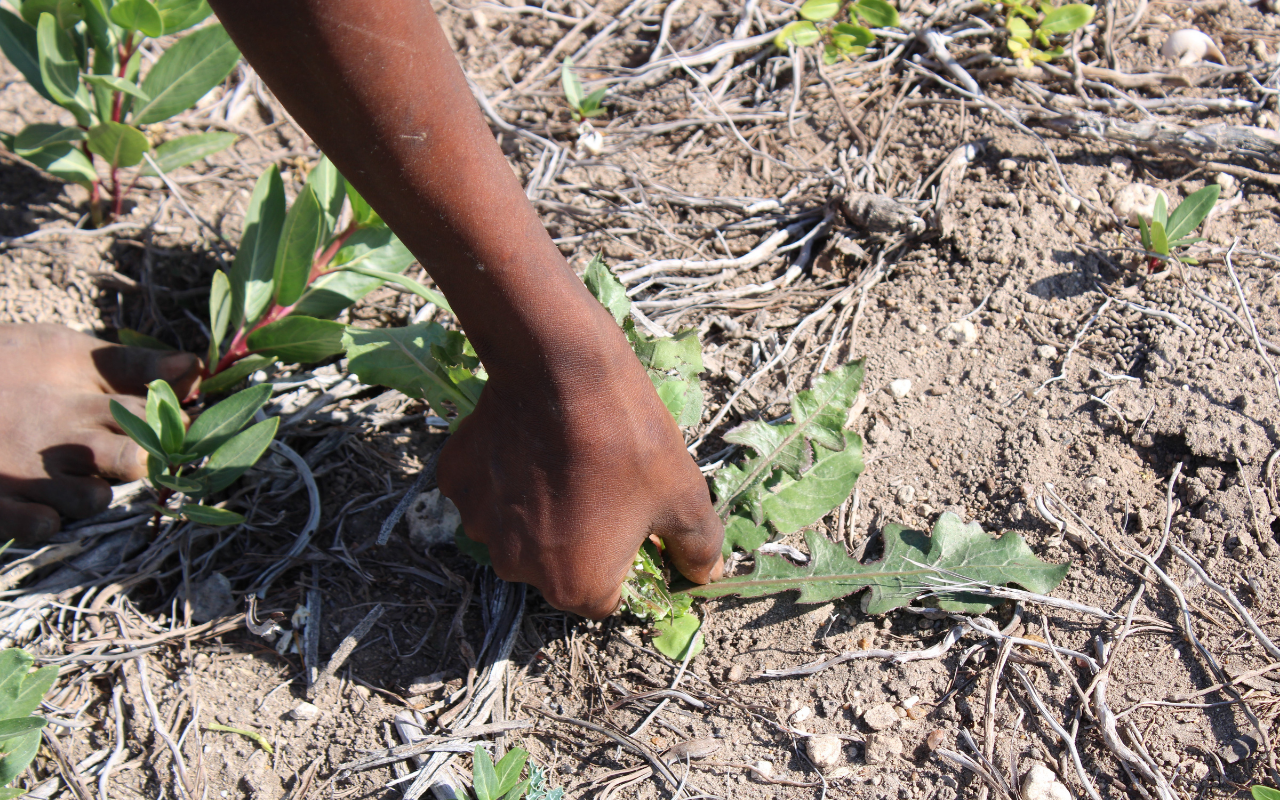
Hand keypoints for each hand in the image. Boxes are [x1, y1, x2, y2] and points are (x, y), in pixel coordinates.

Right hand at [0, 324, 200, 541]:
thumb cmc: (1, 366)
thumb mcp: (61, 352)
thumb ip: (129, 364)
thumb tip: (193, 366)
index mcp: (81, 398)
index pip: (150, 416)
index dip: (171, 424)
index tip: (176, 426)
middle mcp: (60, 438)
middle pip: (133, 459)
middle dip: (146, 460)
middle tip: (137, 457)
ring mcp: (27, 474)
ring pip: (92, 500)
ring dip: (93, 494)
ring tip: (74, 480)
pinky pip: (39, 527)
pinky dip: (46, 522)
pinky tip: (41, 508)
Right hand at [437, 321, 723, 618]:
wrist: (562, 369)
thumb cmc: (629, 440)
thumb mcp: (684, 496)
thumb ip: (697, 547)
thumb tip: (706, 574)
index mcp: (575, 586)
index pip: (608, 595)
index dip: (627, 560)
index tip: (634, 522)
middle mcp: (518, 570)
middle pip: (557, 566)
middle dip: (579, 538)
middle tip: (599, 486)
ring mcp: (479, 525)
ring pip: (519, 530)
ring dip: (537, 511)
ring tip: (563, 462)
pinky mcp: (455, 483)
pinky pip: (488, 492)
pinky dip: (504, 478)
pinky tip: (526, 446)